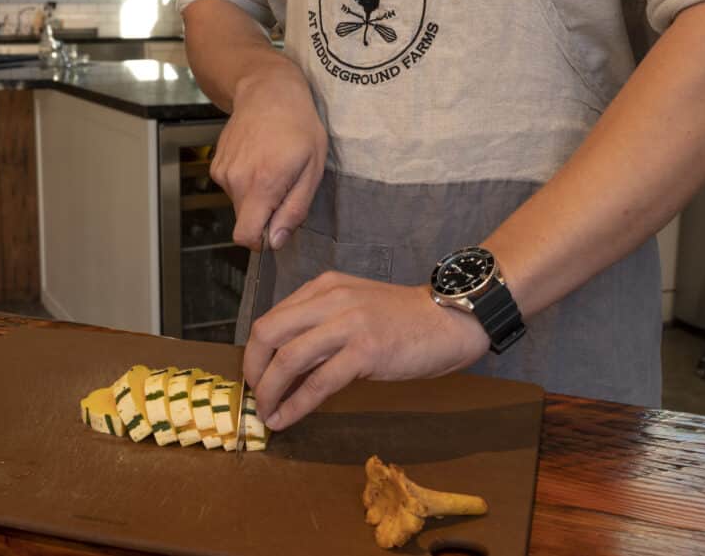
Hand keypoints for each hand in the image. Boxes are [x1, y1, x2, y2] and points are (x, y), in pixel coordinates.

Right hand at [210, 65, 327, 249]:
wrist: (267, 91)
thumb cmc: (299, 126)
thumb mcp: (313, 169)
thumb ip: (294, 209)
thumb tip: (277, 241)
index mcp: (262, 184)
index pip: (246, 236)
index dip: (262, 240)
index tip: (277, 228)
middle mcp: (236, 180)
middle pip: (245, 221)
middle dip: (264, 214)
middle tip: (284, 186)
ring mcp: (222, 171)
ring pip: (239, 204)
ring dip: (256, 195)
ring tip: (272, 166)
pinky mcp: (216, 164)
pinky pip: (232, 187)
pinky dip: (246, 181)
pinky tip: (258, 158)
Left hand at [243, 272, 490, 429]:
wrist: (450, 321)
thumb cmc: (402, 320)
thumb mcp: (353, 310)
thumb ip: (320, 329)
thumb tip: (284, 368)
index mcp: (323, 287)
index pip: (271, 318)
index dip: (254, 353)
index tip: (255, 378)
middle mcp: (330, 298)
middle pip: (268, 333)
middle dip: (253, 370)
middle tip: (256, 396)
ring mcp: (348, 323)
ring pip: (288, 358)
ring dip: (270, 391)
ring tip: (267, 413)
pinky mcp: (366, 350)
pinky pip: (319, 382)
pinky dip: (297, 404)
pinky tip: (288, 418)